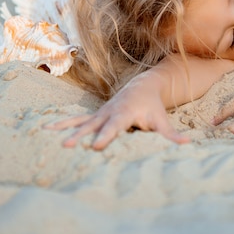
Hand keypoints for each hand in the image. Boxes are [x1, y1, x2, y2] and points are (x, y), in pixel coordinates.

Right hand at [43, 77, 188, 149]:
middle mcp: (110, 112)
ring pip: (81, 121)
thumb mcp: (162, 120)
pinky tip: (46, 129)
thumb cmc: (153, 106)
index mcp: (126, 113)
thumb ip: (171, 134)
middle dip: (81, 135)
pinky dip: (62, 124)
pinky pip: (76, 120)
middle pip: (94, 125)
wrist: (142, 87)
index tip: (96, 146)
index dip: (106, 135)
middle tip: (68, 146)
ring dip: (66, 129)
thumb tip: (187, 143)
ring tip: (52, 138)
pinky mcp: (95, 115)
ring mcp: (100, 113)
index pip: (115, 126)